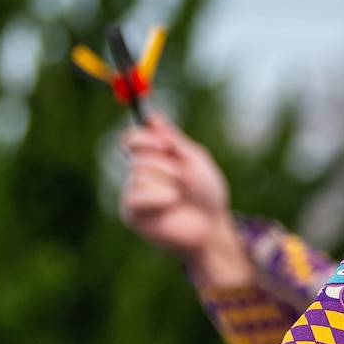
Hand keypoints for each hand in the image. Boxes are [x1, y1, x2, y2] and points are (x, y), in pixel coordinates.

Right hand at [119, 115, 253, 285]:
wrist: (212, 226)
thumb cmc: (207, 194)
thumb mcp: (195, 161)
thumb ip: (174, 140)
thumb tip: (152, 117)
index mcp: (153, 158)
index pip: (132, 139)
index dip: (143, 137)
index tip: (162, 143)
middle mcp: (139, 174)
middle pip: (140, 155)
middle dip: (167, 165)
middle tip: (183, 178)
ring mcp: (133, 194)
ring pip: (139, 174)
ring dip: (167, 182)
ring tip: (180, 196)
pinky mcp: (131, 213)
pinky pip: (135, 194)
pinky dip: (158, 196)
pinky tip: (171, 204)